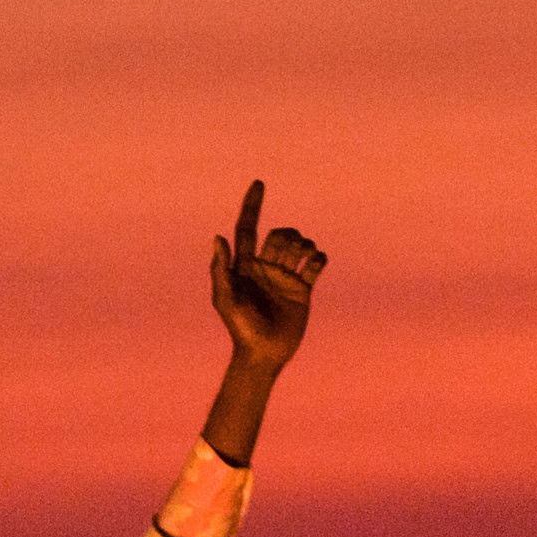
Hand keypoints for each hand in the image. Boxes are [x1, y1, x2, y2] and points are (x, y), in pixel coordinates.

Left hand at [207, 179, 323, 370]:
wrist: (264, 352)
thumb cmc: (240, 328)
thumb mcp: (226, 300)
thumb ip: (221, 269)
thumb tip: (218, 238)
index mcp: (244, 265)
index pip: (247, 227)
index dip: (251, 206)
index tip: (258, 183)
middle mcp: (264, 267)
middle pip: (279, 235)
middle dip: (286, 237)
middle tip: (285, 258)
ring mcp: (284, 276)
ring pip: (298, 245)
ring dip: (303, 245)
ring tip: (302, 262)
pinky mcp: (302, 288)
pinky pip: (316, 263)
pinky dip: (319, 258)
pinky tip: (315, 266)